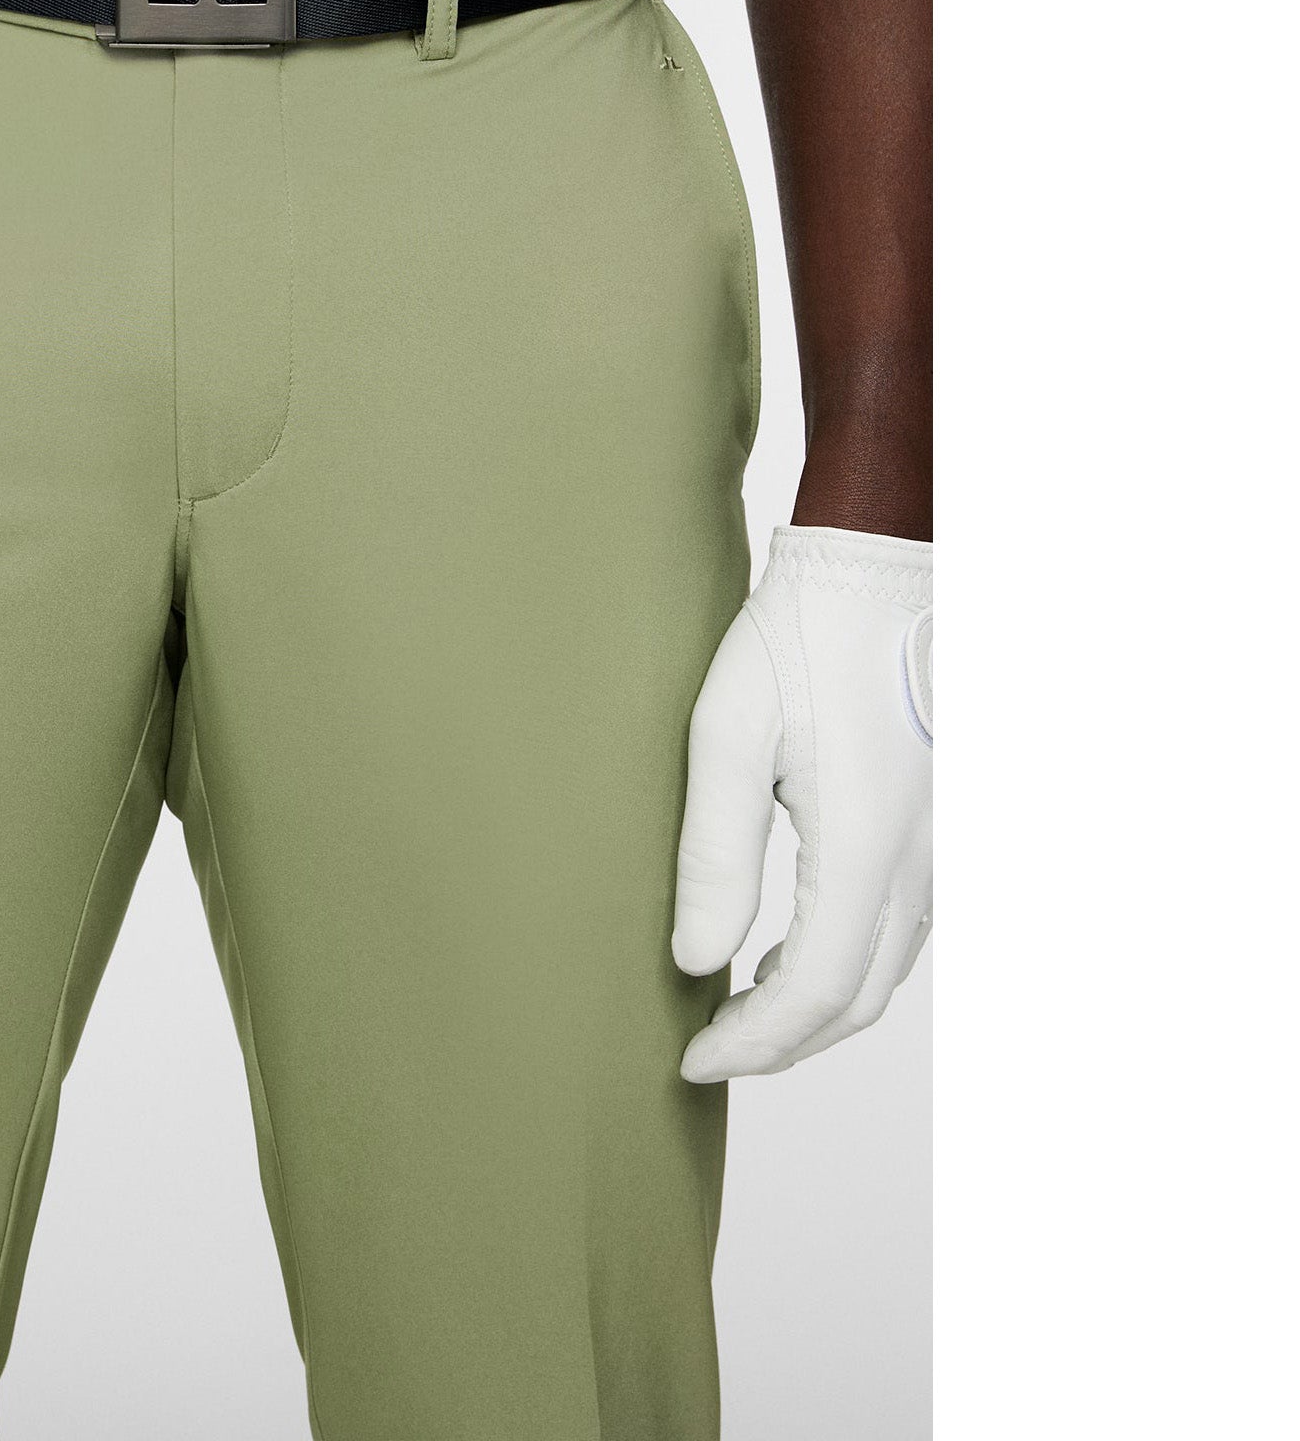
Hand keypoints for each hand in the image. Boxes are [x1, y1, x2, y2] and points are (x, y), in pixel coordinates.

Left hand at [671, 525, 931, 1079]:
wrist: (877, 572)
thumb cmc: (797, 640)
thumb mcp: (725, 736)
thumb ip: (712, 856)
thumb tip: (694, 960)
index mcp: (866, 846)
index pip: (817, 993)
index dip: (755, 1044)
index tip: (692, 1062)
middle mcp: (921, 862)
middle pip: (859, 999)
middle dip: (782, 1042)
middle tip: (709, 1049)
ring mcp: (941, 847)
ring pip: (887, 970)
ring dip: (817, 1008)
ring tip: (738, 1010)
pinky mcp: (940, 827)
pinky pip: (902, 929)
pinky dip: (849, 964)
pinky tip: (793, 951)